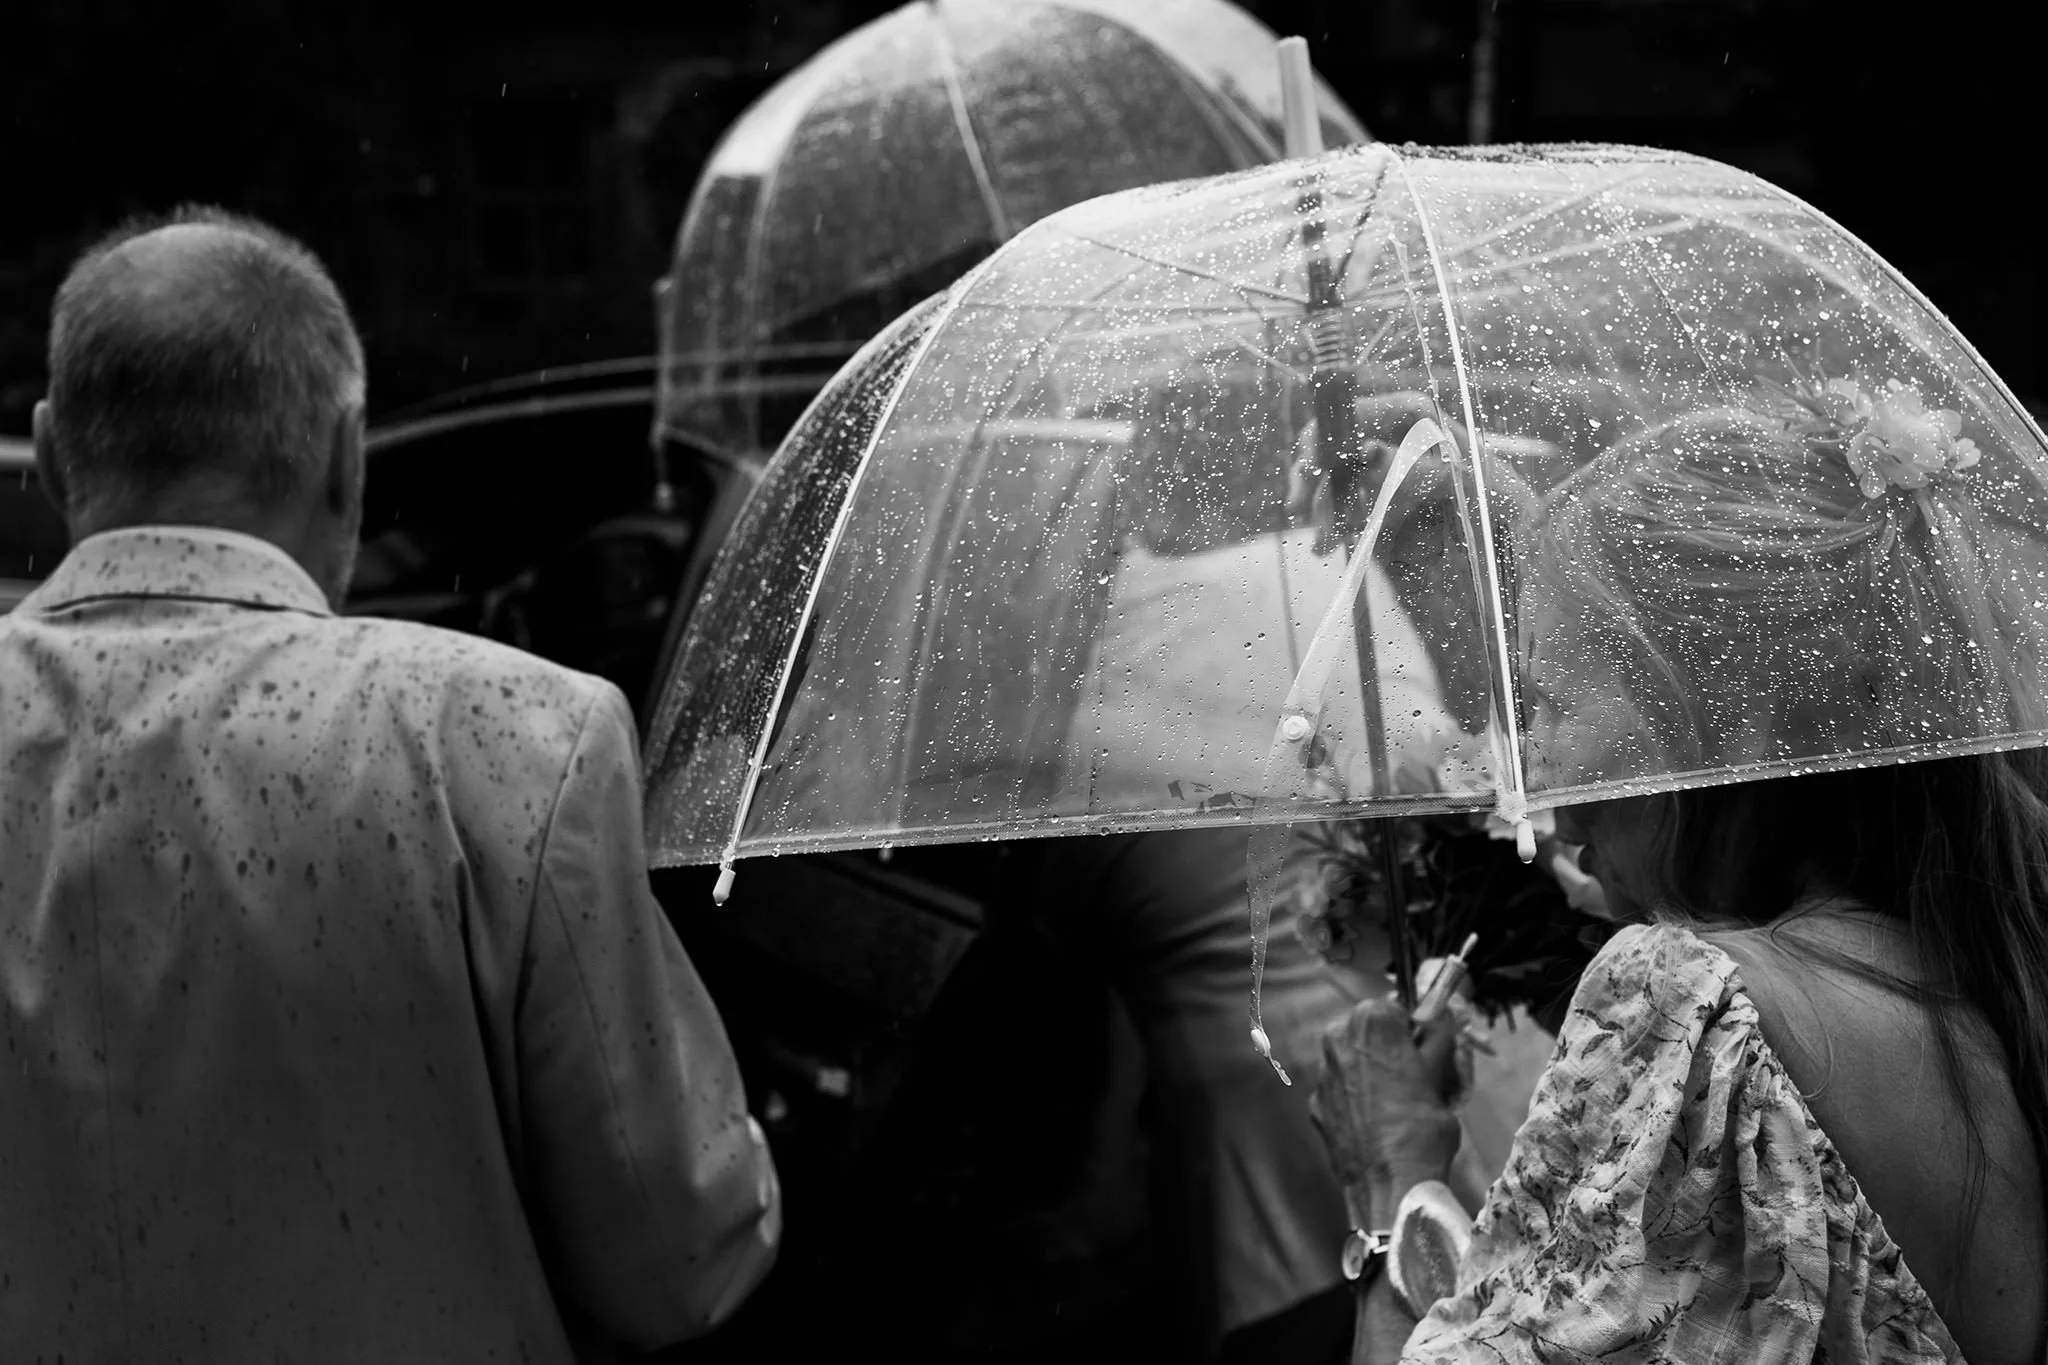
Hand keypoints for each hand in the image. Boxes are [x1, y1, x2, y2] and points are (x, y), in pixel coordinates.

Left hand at [1309, 996, 1462, 1212]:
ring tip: (1400, 1107)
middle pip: (1371, 1033)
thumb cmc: (1423, 1127)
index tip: (1429, 1053)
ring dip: (1374, 1073)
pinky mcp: (1315, 1103)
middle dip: (1392, 1049)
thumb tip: (1442, 1013)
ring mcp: (1322, 1073)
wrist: (1389, 1186)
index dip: (1416, 1031)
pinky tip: (1378, 1125)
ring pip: (1354, 1061)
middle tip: (1419, 1081)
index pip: (1398, 1009)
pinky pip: (1342, 1091)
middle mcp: (1337, 1038)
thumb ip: (1440, 1036)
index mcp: (1371, 1021)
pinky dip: (1358, 1100)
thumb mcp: (1443, 1075)